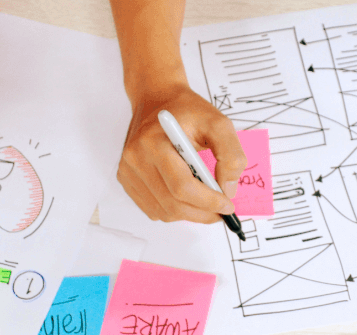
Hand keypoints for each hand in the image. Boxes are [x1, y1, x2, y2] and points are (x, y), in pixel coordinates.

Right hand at [117, 85, 245, 222]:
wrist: (157, 98)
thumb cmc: (187, 110)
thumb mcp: (218, 123)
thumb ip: (231, 155)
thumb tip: (228, 190)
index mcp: (154, 142)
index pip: (182, 186)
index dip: (208, 201)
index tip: (227, 205)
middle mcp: (135, 158)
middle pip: (172, 204)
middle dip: (202, 213)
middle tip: (222, 211)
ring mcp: (127, 171)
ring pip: (163, 212)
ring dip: (189, 215)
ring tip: (206, 204)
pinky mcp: (126, 179)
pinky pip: (153, 209)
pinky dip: (174, 211)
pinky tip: (186, 198)